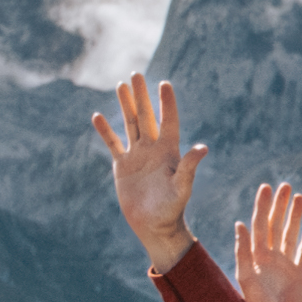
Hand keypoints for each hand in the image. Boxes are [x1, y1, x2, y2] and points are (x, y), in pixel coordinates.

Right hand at [94, 74, 207, 271]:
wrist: (155, 227)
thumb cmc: (172, 209)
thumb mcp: (182, 187)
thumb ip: (189, 167)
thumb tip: (203, 148)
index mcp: (169, 151)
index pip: (168, 120)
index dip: (166, 103)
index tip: (164, 83)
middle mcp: (153, 149)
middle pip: (146, 116)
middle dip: (141, 95)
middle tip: (136, 74)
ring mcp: (137, 156)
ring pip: (130, 125)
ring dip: (125, 105)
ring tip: (121, 85)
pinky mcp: (122, 167)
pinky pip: (113, 144)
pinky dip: (105, 131)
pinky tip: (98, 116)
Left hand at [228, 179, 301, 301]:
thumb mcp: (245, 277)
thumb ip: (242, 250)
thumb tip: (239, 223)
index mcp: (254, 256)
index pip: (258, 225)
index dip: (262, 206)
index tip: (266, 188)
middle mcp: (269, 257)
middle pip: (275, 225)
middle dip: (280, 206)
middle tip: (285, 185)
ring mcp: (284, 265)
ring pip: (290, 234)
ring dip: (294, 216)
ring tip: (299, 197)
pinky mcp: (298, 275)